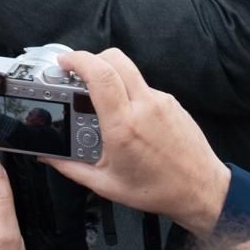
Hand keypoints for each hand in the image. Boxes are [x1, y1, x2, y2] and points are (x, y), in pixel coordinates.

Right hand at [43, 49, 230, 236]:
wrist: (203, 191)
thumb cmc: (156, 190)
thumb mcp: (105, 184)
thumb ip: (70, 167)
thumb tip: (46, 155)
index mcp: (123, 126)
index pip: (100, 75)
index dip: (78, 60)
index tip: (63, 64)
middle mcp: (144, 106)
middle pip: (115, 59)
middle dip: (90, 58)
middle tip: (75, 71)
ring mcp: (161, 101)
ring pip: (129, 71)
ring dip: (109, 76)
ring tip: (99, 100)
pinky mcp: (171, 102)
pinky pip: (142, 86)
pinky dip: (127, 92)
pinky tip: (124, 115)